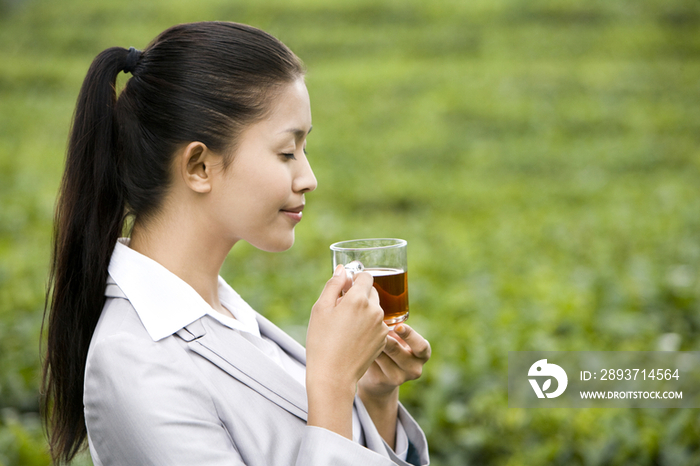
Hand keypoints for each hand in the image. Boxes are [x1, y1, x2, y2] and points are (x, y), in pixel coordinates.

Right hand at [305, 265, 389, 438]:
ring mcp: (382, 325)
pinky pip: (377, 324)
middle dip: (359, 295)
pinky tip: (353, 337)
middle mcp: (375, 309)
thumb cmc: (322, 342)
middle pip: (371, 291)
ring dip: (364, 310)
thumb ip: (334, 285)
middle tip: (341, 309)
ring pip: (375, 308)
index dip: (355, 279)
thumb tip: (343, 270)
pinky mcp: (384, 339)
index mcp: (358, 299)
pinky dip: (368, 325)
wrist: (333, 376)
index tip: (345, 287)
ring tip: (345, 326)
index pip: (366, 276)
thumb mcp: (321, 309)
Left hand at [358, 323, 430, 401]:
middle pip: (396, 349)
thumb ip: (398, 327)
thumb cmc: (392, 349)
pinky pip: (370, 360)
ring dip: (370, 341)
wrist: (381, 378)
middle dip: (382, 335)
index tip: (397, 326)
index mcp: (423, 354)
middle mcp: (414, 368)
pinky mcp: (380, 380)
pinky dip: (363, 350)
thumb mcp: (401, 340)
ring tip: (361, 330)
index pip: (421, 346)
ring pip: (380, 355)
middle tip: (371, 324)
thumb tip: (383, 303)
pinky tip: (357, 343)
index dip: (409, 335)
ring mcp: (397, 378)